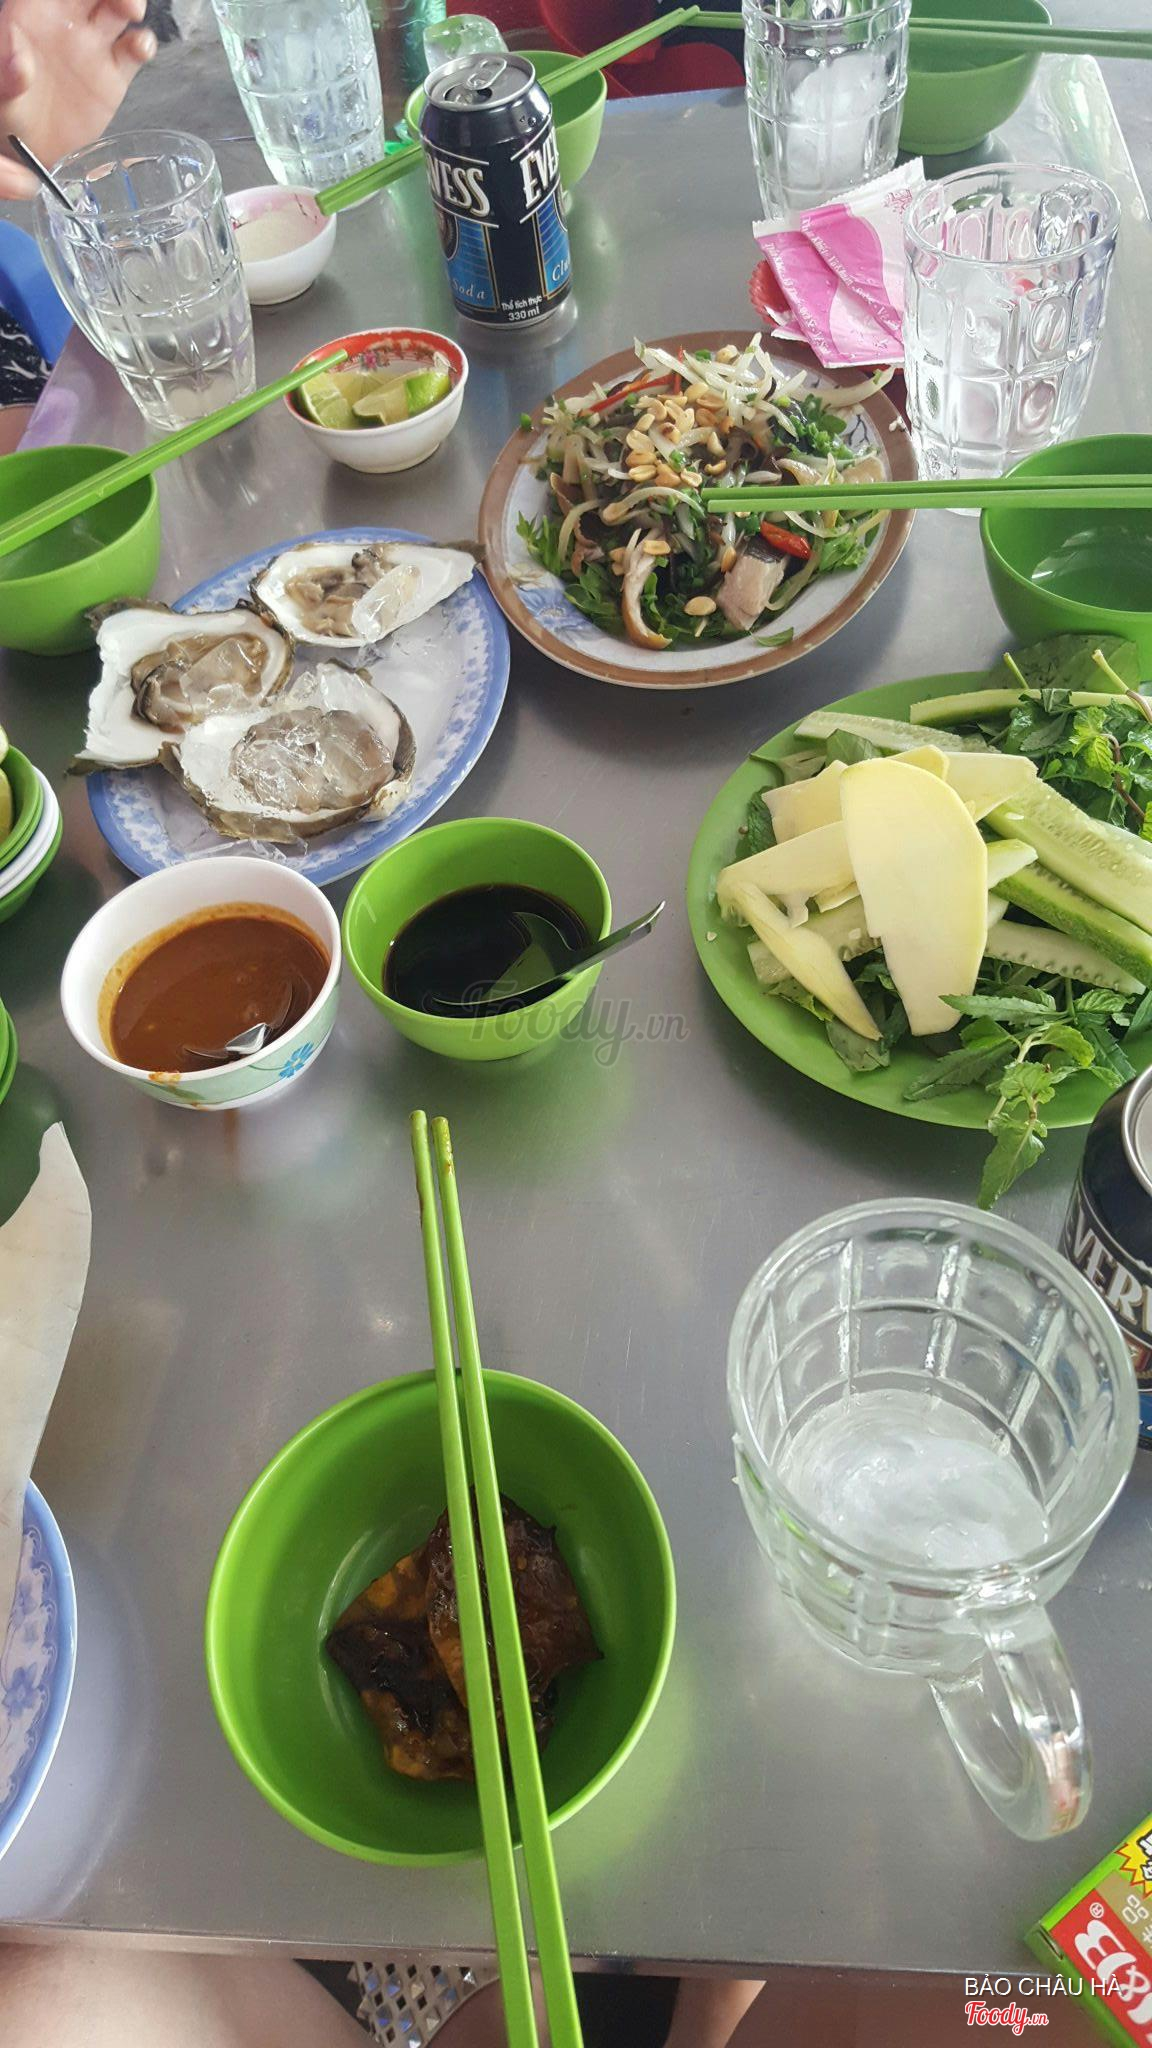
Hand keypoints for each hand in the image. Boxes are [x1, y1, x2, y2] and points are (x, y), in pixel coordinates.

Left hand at [0, 0, 156, 200]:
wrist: (33, 152)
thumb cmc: (9, 117)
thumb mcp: (1, 97)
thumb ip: (7, 74)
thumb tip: (18, 63)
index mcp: (33, 14)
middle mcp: (65, 23)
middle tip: (120, 1)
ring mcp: (91, 47)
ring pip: (117, 9)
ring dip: (130, 3)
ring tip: (132, 13)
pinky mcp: (113, 75)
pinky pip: (134, 50)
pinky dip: (143, 44)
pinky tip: (140, 49)